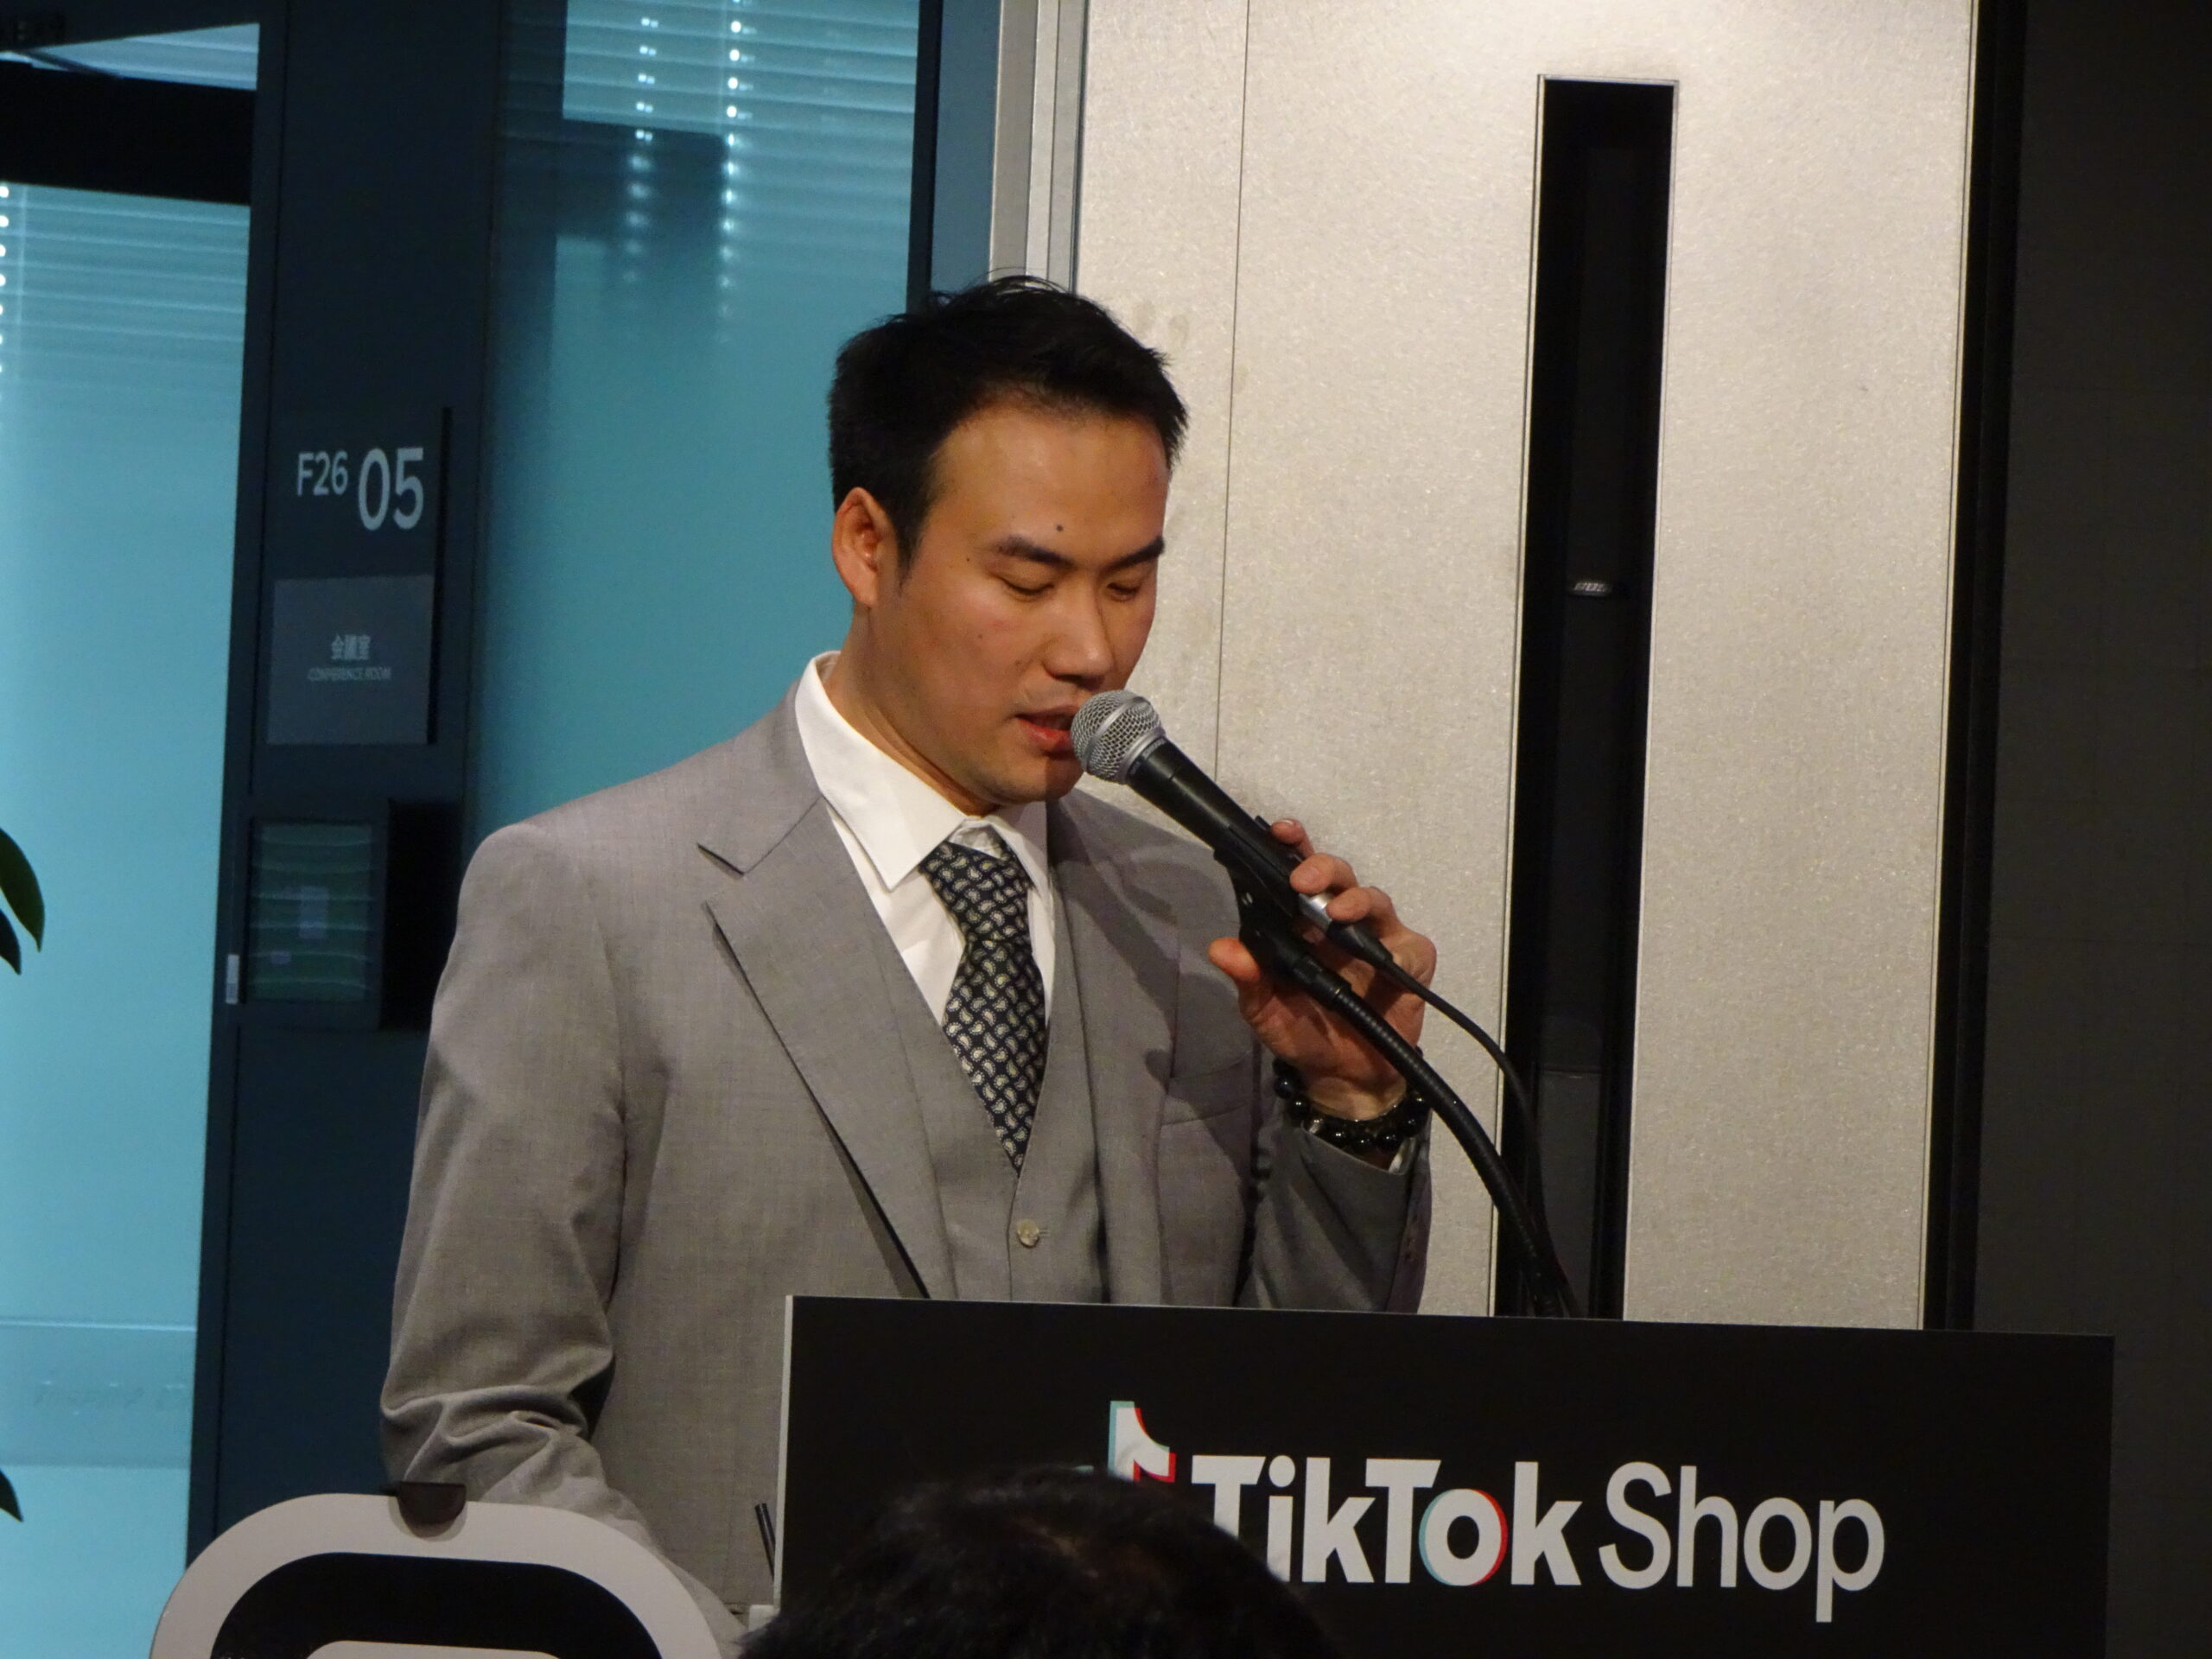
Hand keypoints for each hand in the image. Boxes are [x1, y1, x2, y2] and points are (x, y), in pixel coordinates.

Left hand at [1205, 819, 1436, 1122]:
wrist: (1342, 1077)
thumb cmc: (1303, 1033)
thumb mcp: (1264, 1010)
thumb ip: (1247, 978)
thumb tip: (1221, 948)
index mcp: (1304, 923)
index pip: (1299, 874)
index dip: (1294, 848)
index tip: (1280, 832)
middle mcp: (1342, 922)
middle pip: (1338, 876)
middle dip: (1322, 868)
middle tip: (1302, 880)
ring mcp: (1378, 940)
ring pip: (1374, 900)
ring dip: (1355, 900)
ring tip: (1336, 913)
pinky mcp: (1409, 964)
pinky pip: (1409, 946)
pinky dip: (1396, 946)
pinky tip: (1380, 954)